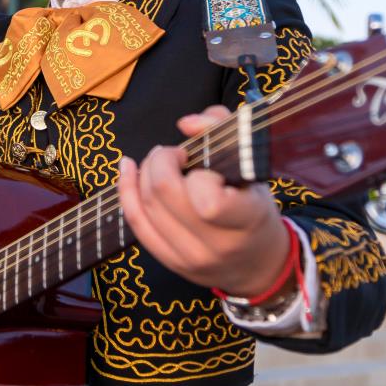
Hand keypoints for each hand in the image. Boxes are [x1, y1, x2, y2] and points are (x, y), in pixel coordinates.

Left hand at [116, 104, 290, 296]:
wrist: (257, 261)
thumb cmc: (254, 207)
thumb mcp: (252, 166)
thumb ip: (221, 130)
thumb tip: (185, 123)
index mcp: (246, 220)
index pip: (207, 199)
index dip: (198, 174)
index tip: (203, 164)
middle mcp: (217, 245)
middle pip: (164, 194)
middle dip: (160, 161)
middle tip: (173, 154)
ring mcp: (190, 258)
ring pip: (147, 206)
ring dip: (145, 173)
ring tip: (159, 162)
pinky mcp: (170, 262)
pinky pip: (137, 223)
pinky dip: (127, 191)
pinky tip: (127, 169)